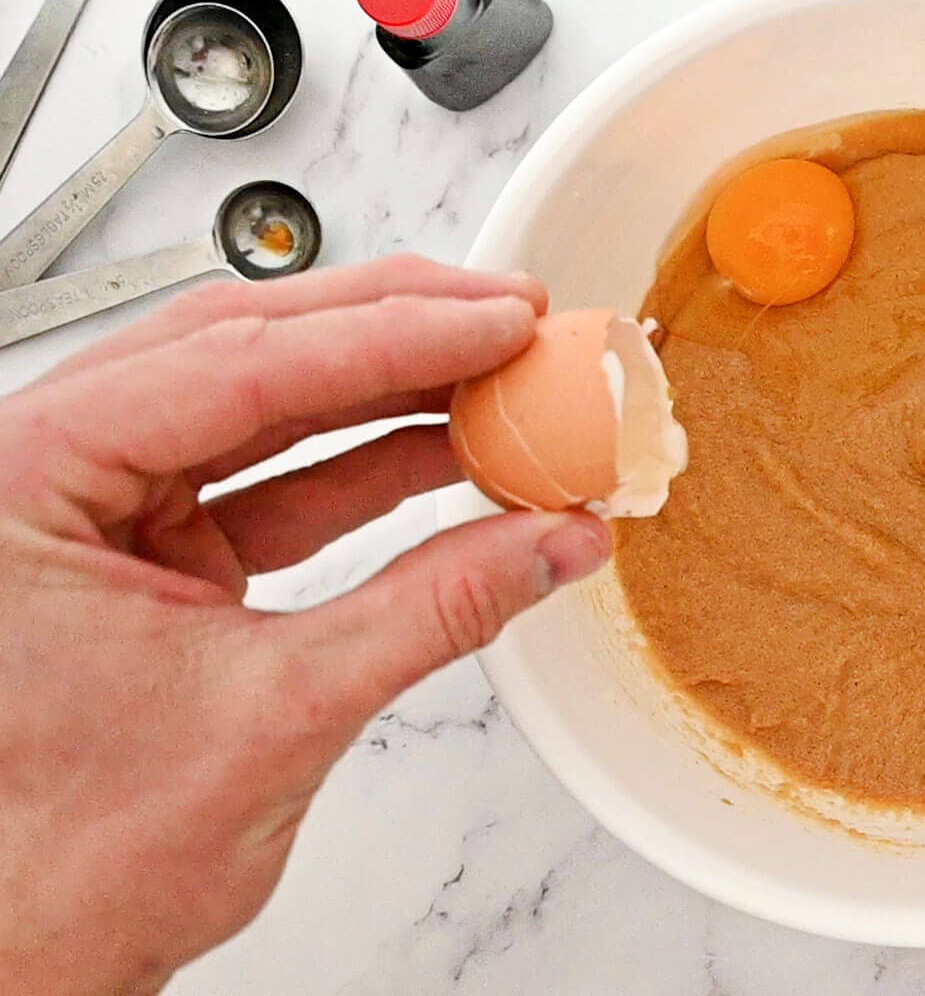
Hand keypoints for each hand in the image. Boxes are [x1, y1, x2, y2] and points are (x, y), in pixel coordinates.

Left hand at [0, 258, 610, 993]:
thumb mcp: (283, 710)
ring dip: (390, 392)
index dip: (390, 336)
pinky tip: (456, 457)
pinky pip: (277, 481)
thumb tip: (549, 541)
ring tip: (501, 377)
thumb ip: (434, 609)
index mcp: (27, 481)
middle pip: (244, 350)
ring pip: (264, 405)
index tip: (497, 323)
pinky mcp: (154, 554)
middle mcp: (51, 474)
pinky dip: (371, 468)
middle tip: (508, 317)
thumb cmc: (68, 859)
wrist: (32, 951)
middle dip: (391, 329)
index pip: (237, 366)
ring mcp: (102, 511)